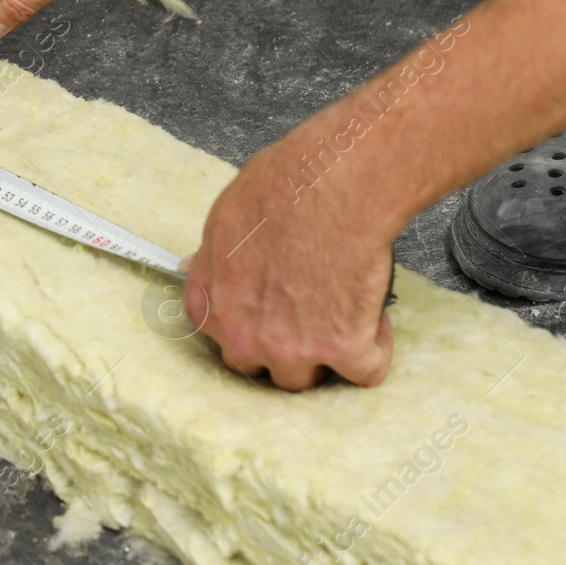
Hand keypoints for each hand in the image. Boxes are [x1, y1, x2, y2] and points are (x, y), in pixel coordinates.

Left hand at [181, 136, 395, 390]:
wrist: (334, 187)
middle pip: (259, 366)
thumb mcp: (224, 217)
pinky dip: (375, 350)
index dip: (249, 325)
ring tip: (341, 315)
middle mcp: (243, 335)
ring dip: (323, 355)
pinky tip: (373, 320)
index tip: (267, 311)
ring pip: (306, 378)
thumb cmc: (281, 188)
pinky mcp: (342, 350)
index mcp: (211, 304)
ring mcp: (291, 349)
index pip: (221, 337)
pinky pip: (364, 372)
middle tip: (306, 315)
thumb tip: (190, 268)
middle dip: (280, 346)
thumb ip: (210, 256)